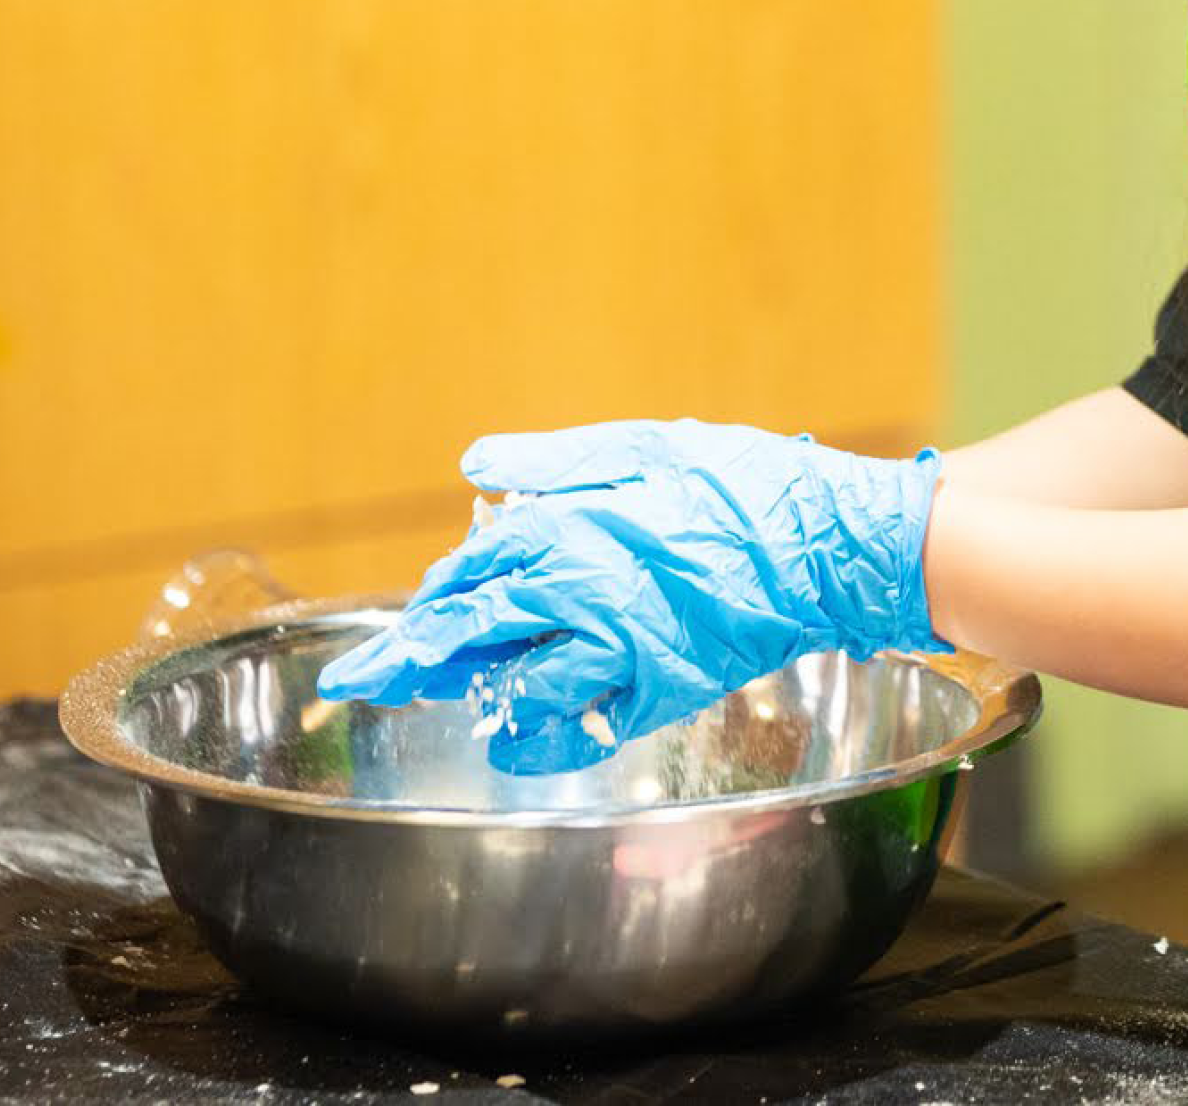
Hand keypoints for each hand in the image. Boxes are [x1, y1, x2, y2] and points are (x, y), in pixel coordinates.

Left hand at [316, 420, 944, 771]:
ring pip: (513, 684)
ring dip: (473, 691)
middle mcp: (577, 593)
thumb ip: (556, 460)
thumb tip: (475, 465)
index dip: (433, 591)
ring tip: (445, 696)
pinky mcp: (656, 689)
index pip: (471, 566)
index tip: (406, 609)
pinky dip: (538, 739)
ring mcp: (615, 649)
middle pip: (469, 632)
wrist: (824, 545)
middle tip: (362, 682)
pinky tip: (512, 740)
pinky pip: (578, 727)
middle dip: (408, 658)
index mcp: (568, 525)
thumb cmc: (739, 481)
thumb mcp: (646, 446)